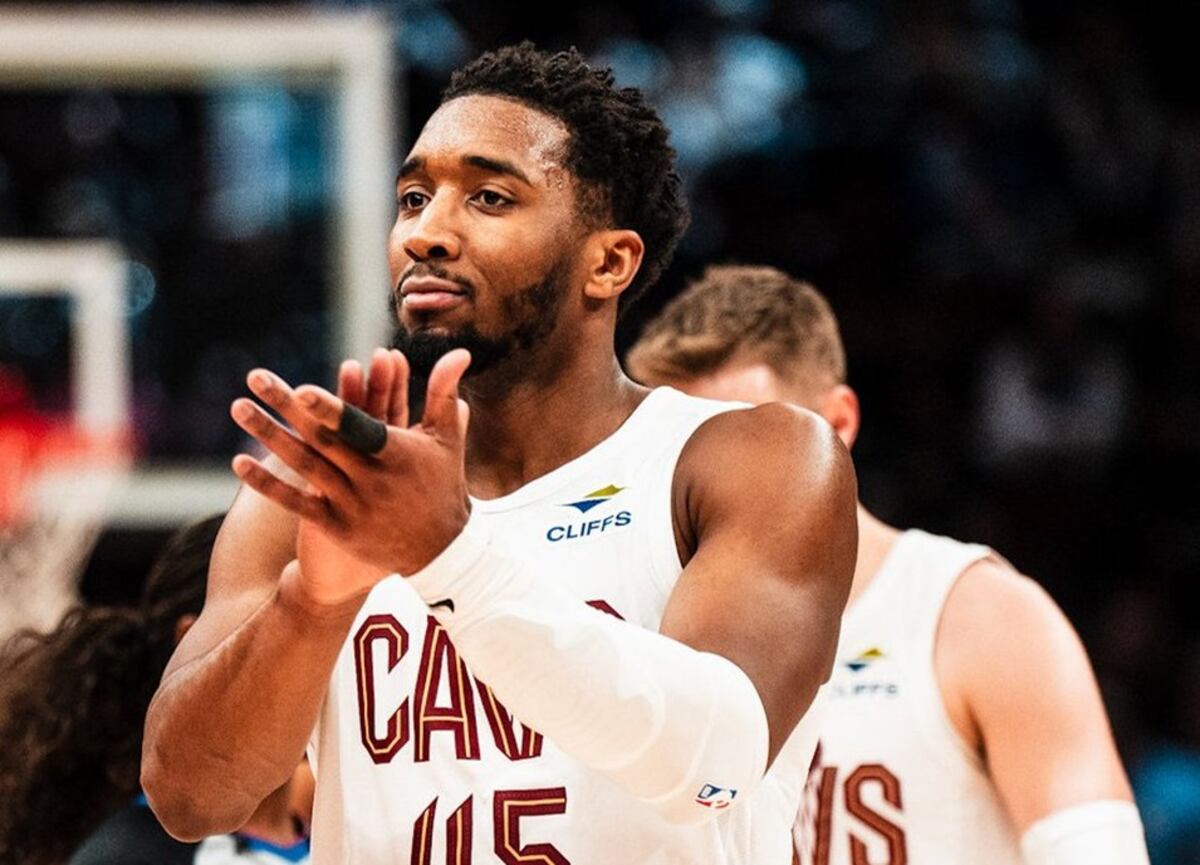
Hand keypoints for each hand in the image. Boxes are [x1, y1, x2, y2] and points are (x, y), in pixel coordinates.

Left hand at [230, 348, 471, 604]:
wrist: (441, 552)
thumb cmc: (443, 484)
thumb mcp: (446, 438)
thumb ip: (443, 391)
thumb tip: (460, 350)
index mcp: (398, 454)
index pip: (360, 429)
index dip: (333, 410)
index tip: (302, 390)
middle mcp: (371, 480)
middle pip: (322, 440)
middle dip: (286, 407)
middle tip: (255, 377)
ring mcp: (351, 505)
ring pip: (304, 466)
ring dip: (269, 436)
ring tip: (239, 407)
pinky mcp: (337, 527)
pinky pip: (296, 502)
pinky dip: (268, 484)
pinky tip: (239, 462)